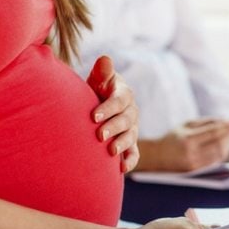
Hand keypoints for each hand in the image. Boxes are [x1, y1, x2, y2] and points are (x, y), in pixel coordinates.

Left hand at [87, 56, 139, 172]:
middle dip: (114, 127)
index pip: (119, 101)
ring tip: (111, 151)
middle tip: (99, 135)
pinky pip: (134, 153)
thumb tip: (105, 59)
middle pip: (126, 120)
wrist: (98, 107)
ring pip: (131, 136)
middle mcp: (131, 111)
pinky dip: (130, 161)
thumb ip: (102, 72)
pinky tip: (122, 169)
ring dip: (122, 144)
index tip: (93, 117)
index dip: (108, 108)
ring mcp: (132, 128)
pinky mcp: (131, 144)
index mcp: (124, 94)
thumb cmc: (96, 91)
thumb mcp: (98, 80)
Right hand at [139, 118, 228, 171]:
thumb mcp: (186, 125)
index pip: (212, 133)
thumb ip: (206, 122)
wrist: (158, 157)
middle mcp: (191, 153)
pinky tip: (222, 146)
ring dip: (227, 144)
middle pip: (218, 145)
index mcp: (188, 139)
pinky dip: (221, 153)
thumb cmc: (174, 138)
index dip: (226, 128)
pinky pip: (214, 162)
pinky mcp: (196, 171)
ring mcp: (194, 164)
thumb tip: (225, 121)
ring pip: (219, 155)